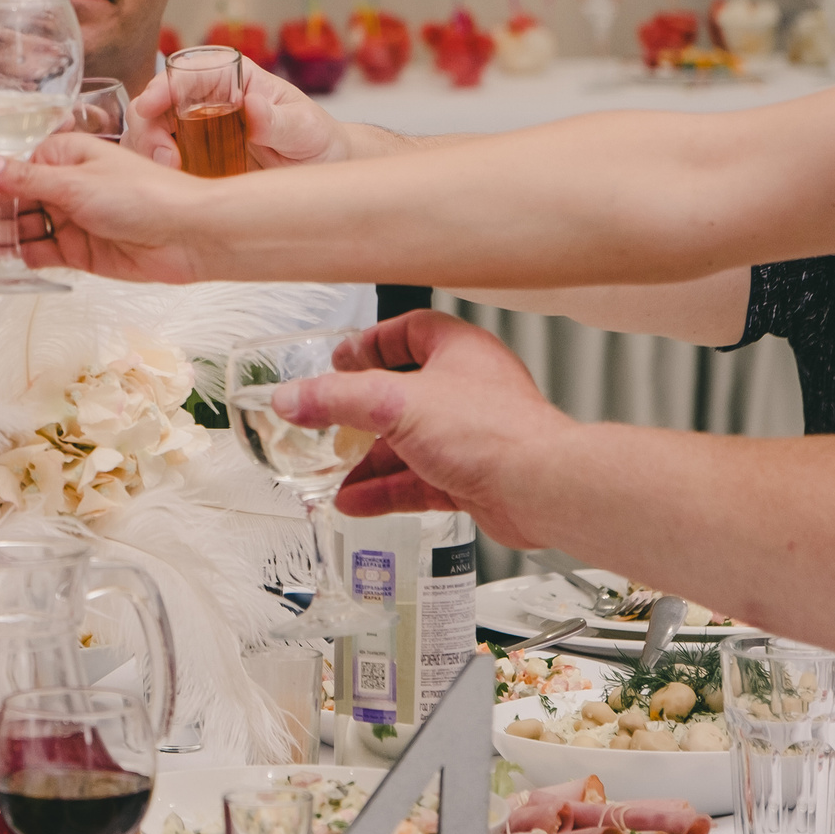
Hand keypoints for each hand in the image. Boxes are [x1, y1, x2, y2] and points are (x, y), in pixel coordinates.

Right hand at [0, 135, 212, 282]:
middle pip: (12, 200)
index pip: (11, 168)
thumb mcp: (76, 183)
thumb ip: (25, 178)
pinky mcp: (78, 250)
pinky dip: (16, 257)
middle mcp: (65, 185)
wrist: (191, 236)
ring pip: (21, 229)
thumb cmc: (144, 195)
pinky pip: (39, 252)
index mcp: (64, 155)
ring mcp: (70, 219)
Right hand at [127, 58, 348, 168]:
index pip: (186, 72)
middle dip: (148, 129)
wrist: (319, 171)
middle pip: (154, 103)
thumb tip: (252, 104)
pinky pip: (156, 160)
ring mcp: (192, 129)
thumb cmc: (315, 139)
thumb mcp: (305, 129)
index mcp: (232, 78)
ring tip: (170, 176)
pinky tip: (171, 186)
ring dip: (146, 152)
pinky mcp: (188, 158)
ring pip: (147, 132)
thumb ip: (279, 121)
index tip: (150, 107)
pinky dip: (152, 172)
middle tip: (166, 160)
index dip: (162, 86)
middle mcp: (204, 99)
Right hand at [271, 309, 570, 551]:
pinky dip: (384, 490)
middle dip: (359, 414)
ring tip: (330, 473)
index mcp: (458, 352)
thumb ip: (335, 399)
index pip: (410, 331)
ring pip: (407, 443)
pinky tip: (355, 502)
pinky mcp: (473, 478)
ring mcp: (472, 437)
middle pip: (402, 394)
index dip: (372, 343)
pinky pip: (418, 481)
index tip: (340, 360)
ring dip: (366, 460)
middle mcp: (468, 390)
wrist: (543, 490)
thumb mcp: (394, 403)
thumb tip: (291, 398)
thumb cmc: (494, 433)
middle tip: (327, 420)